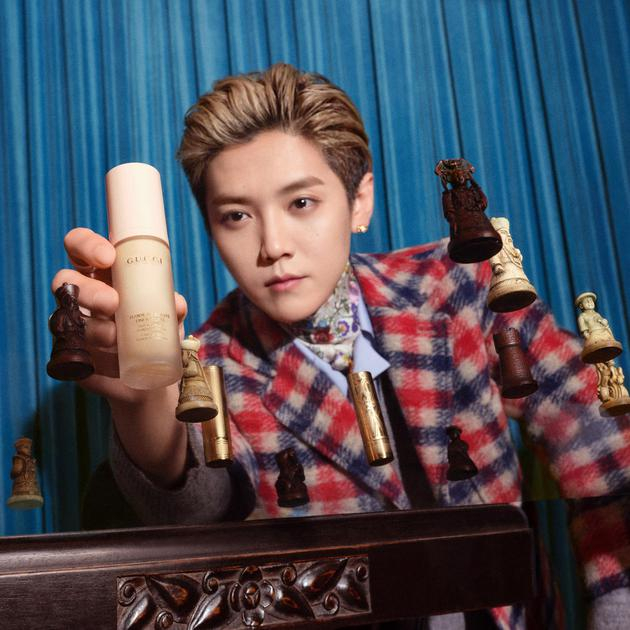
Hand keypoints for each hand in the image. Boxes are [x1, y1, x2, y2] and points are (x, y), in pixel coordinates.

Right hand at [51, 227, 187, 404]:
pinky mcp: (70, 353)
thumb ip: (172, 309)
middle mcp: (81, 294)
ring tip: (115, 338)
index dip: (87, 245)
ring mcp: (71, 323)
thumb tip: (176, 304)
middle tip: (113, 303)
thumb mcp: (168, 317)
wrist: (150, 374)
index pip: (80, 246)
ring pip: (65, 316)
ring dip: (92, 326)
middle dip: (90, 291)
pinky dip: (85, 354)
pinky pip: (66, 351)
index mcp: (102, 273)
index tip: (108, 257)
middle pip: (65, 280)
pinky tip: (104, 360)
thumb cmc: (156, 331)